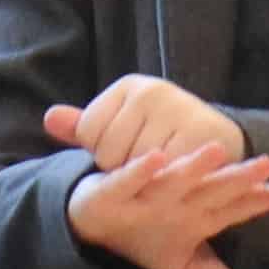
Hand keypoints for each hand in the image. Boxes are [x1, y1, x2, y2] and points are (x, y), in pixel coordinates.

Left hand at [47, 76, 249, 180]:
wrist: (219, 139)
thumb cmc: (159, 135)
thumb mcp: (120, 126)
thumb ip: (82, 126)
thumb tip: (49, 119)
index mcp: (128, 86)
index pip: (88, 131)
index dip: (100, 152)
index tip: (124, 149)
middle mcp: (151, 91)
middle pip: (109, 152)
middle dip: (122, 168)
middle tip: (146, 163)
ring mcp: (177, 110)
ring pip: (136, 166)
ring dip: (144, 179)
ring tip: (161, 170)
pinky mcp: (199, 134)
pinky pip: (165, 173)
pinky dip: (166, 182)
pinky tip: (173, 177)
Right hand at [63, 144, 268, 268]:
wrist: (94, 225)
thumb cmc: (148, 234)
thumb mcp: (184, 264)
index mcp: (199, 212)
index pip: (233, 207)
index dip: (258, 201)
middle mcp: (178, 198)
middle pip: (211, 188)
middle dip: (236, 178)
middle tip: (265, 165)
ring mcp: (147, 193)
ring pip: (174, 179)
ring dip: (193, 166)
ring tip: (218, 151)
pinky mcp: (113, 192)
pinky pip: (127, 181)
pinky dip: (139, 172)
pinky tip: (155, 158)